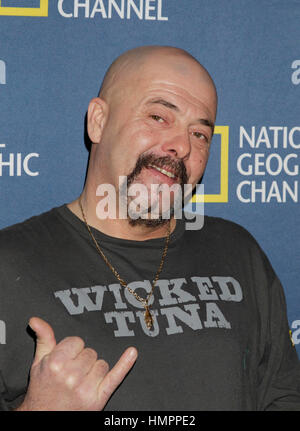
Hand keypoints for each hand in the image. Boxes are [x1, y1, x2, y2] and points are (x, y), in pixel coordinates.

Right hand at [16, 317, 137, 410]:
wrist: (44, 417)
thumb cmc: (42, 388)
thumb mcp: (38, 363)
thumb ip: (43, 338)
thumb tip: (35, 319)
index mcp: (55, 362)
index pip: (77, 341)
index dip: (71, 350)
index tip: (65, 360)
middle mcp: (71, 375)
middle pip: (90, 352)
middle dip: (82, 361)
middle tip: (70, 374)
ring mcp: (85, 388)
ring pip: (102, 364)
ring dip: (94, 371)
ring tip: (79, 382)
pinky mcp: (98, 399)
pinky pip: (115, 377)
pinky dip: (125, 364)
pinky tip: (132, 352)